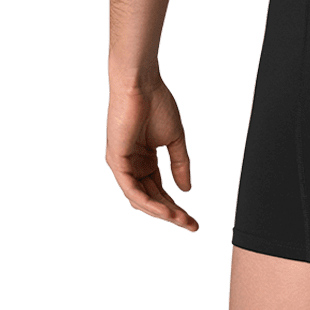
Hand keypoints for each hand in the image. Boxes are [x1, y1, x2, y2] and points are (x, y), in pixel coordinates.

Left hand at [105, 80, 198, 231]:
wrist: (142, 83)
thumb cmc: (157, 103)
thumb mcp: (175, 139)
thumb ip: (180, 164)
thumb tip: (186, 190)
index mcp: (143, 160)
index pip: (158, 190)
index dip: (176, 205)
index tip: (193, 220)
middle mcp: (131, 166)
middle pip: (150, 198)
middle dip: (171, 214)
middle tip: (190, 225)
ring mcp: (122, 165)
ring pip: (139, 198)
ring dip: (160, 211)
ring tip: (180, 220)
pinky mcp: (116, 161)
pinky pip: (130, 189)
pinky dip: (147, 201)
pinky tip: (163, 210)